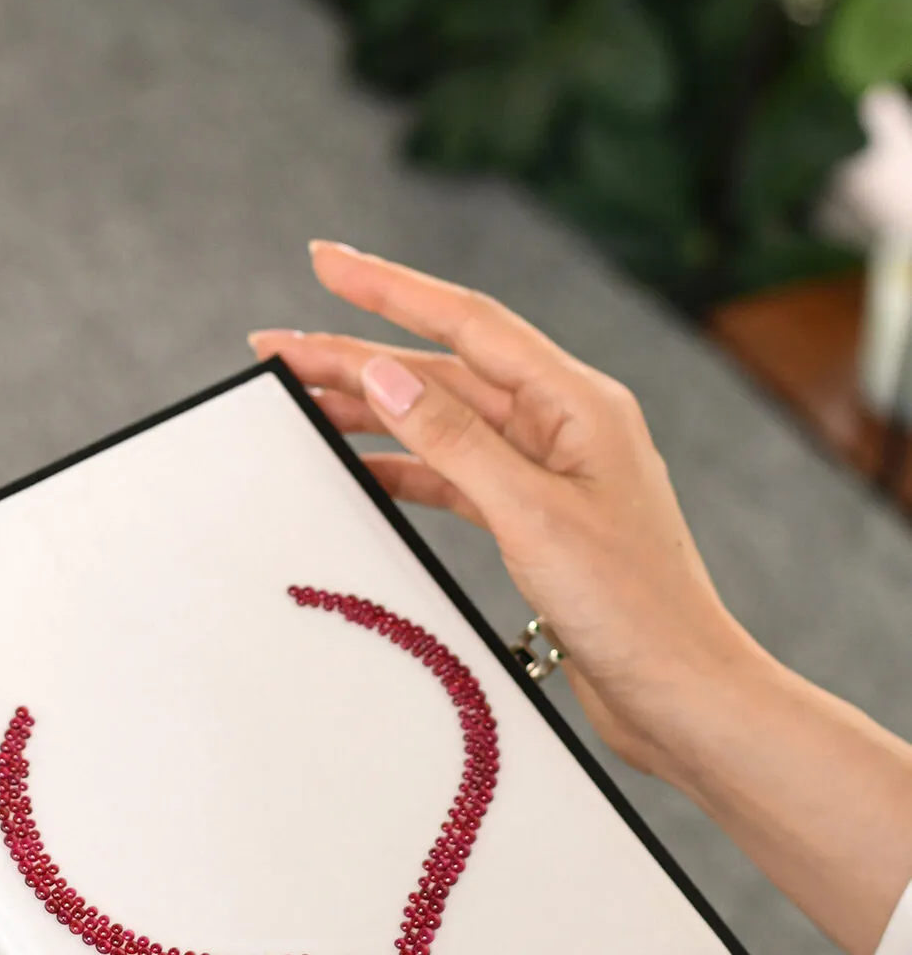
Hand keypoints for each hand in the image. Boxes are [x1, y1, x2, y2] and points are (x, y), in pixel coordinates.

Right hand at [251, 242, 762, 776]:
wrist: (677, 693)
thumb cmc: (633, 608)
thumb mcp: (533, 517)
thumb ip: (455, 440)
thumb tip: (385, 373)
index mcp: (578, 403)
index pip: (468, 324)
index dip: (390, 289)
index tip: (326, 261)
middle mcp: (564, 426)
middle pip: (443, 373)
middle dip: (358, 356)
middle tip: (277, 353)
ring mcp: (549, 474)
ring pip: (443, 425)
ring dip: (372, 413)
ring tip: (302, 406)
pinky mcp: (536, 522)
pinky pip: (455, 477)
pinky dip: (405, 470)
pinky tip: (358, 468)